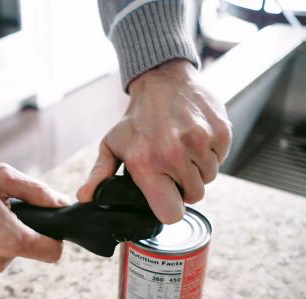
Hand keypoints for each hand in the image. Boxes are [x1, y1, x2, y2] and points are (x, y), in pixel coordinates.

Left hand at [77, 59, 231, 223]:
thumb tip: (84, 197)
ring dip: (198, 168)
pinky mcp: (220, 132)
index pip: (171, 213)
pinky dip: (210, 153)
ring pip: (209, 177)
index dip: (170, 208)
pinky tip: (195, 138)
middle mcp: (173, 154)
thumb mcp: (111, 145)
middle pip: (194, 196)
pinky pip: (221, 158)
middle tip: (172, 165)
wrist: (162, 79)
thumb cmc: (136, 118)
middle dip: (184, 185)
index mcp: (145, 163)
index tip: (166, 195)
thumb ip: (99, 174)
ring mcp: (199, 142)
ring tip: (182, 148)